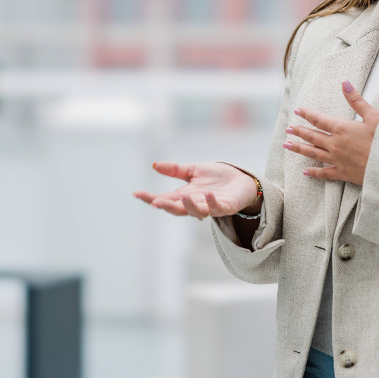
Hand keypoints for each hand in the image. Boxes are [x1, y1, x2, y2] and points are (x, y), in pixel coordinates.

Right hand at [134, 162, 259, 219]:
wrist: (242, 180)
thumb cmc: (217, 178)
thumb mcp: (194, 170)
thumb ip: (175, 170)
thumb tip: (154, 165)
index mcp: (185, 196)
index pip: (164, 199)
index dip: (150, 197)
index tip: (136, 193)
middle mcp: (196, 204)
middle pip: (177, 210)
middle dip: (166, 206)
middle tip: (155, 202)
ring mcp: (210, 207)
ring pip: (197, 212)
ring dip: (189, 205)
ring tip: (183, 197)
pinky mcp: (226, 207)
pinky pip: (217, 208)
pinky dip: (211, 202)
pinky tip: (207, 194)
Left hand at [284, 81, 378, 185]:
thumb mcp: (374, 116)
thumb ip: (357, 100)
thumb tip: (345, 83)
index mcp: (342, 128)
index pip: (319, 120)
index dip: (307, 114)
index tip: (297, 111)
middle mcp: (335, 144)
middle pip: (312, 136)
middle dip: (298, 132)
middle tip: (288, 129)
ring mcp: (338, 160)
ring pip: (313, 153)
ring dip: (299, 149)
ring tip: (286, 145)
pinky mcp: (344, 173)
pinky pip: (325, 173)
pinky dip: (314, 173)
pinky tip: (305, 172)